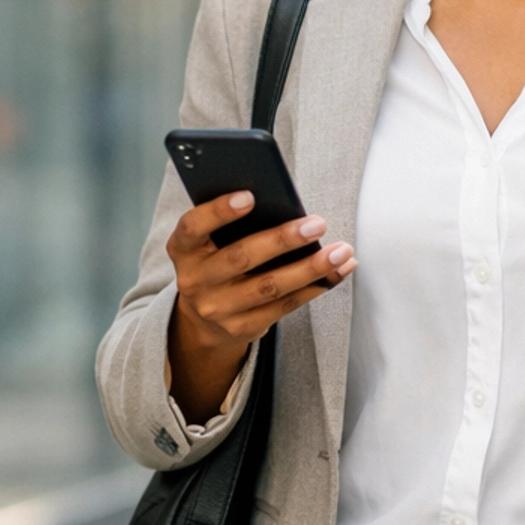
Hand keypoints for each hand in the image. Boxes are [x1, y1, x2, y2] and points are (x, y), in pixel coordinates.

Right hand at [167, 191, 354, 422]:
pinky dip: (315, 287)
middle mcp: (196, 281)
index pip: (193, 227)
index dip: (219, 211)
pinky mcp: (242, 328)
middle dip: (283, 240)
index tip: (250, 196)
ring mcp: (218, 308)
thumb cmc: (216, 262)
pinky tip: (336, 271)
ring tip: (340, 251)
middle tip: (317, 224)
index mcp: (183, 250)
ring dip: (310, 268)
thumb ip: (232, 225)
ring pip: (270, 287)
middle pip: (241, 258)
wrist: (204, 318)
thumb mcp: (209, 242)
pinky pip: (285, 306)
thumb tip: (283, 204)